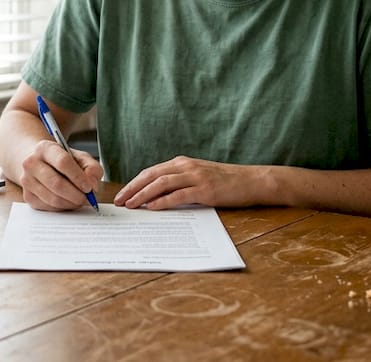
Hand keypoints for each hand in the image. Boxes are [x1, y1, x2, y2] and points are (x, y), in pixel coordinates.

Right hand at [18, 139, 102, 211]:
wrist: (40, 164)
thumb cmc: (62, 161)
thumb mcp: (80, 158)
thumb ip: (92, 167)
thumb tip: (92, 184)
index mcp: (45, 148)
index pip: (62, 162)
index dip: (78, 177)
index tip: (89, 187)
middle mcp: (31, 163)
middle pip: (56, 183)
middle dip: (76, 194)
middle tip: (88, 199)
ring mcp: (26, 180)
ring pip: (53, 198)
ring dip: (71, 203)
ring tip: (80, 200)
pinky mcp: (27, 196)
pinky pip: (49, 207)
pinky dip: (63, 207)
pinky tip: (68, 201)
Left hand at [114, 155, 263, 209]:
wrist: (252, 180)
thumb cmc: (225, 182)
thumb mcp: (199, 177)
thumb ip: (180, 182)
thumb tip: (156, 197)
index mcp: (182, 163)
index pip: (151, 172)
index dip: (134, 183)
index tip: (121, 194)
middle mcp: (186, 167)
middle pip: (151, 175)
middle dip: (132, 188)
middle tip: (118, 201)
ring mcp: (196, 177)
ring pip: (161, 184)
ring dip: (143, 195)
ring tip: (130, 205)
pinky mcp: (205, 190)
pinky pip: (179, 195)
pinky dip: (163, 201)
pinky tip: (151, 208)